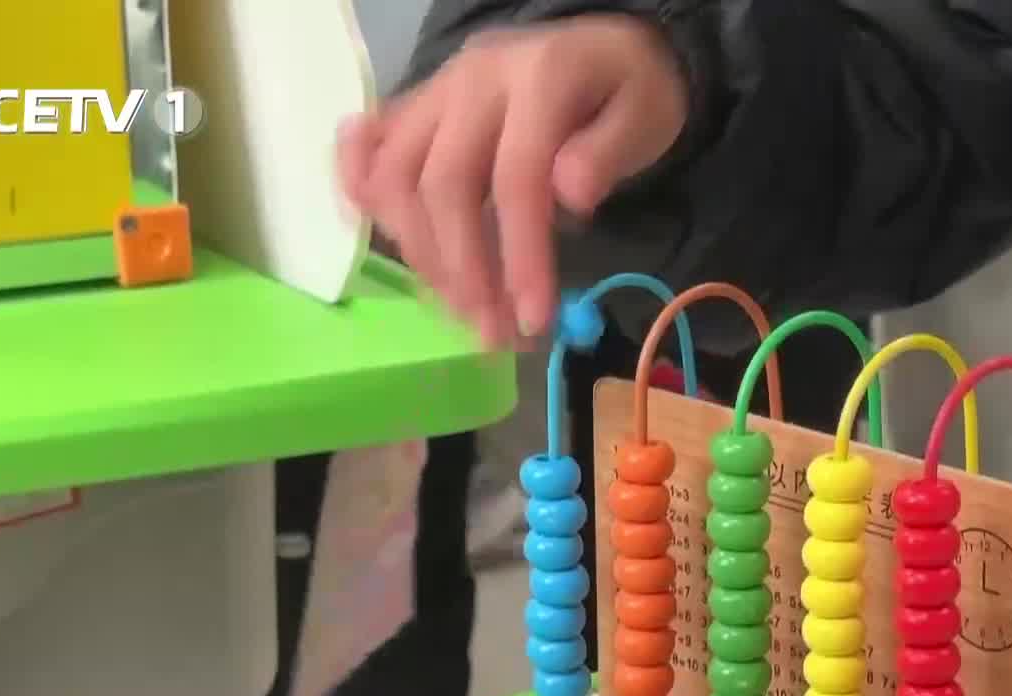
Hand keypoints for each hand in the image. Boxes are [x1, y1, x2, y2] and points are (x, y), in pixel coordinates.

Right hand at [338, 15, 687, 345]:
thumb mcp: (647, 115)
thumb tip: (569, 194)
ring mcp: (437, 91)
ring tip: (462, 309)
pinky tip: (388, 241)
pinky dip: (364, 195)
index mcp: (539, 78)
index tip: (533, 321)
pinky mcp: (418, 105)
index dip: (520, 256)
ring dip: (422, 254)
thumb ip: (609, 152)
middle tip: (493, 333)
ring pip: (396, 175)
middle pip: (443, 183)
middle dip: (464, 271)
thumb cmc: (629, 90)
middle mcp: (474, 80)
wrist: (604, 47)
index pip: (517, 177)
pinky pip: (371, 147)